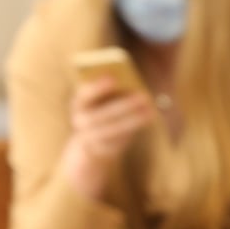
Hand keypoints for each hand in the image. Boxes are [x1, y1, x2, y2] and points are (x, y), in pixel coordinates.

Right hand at [63, 76, 156, 197]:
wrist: (91, 140)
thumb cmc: (103, 110)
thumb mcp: (104, 100)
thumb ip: (115, 93)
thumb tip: (134, 91)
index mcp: (80, 104)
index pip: (85, 95)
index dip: (98, 88)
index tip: (113, 78)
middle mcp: (81, 121)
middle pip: (101, 115)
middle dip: (123, 106)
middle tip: (143, 97)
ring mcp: (90, 138)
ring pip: (111, 131)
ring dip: (132, 121)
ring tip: (150, 110)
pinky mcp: (101, 150)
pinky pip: (117, 142)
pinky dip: (133, 130)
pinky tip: (146, 119)